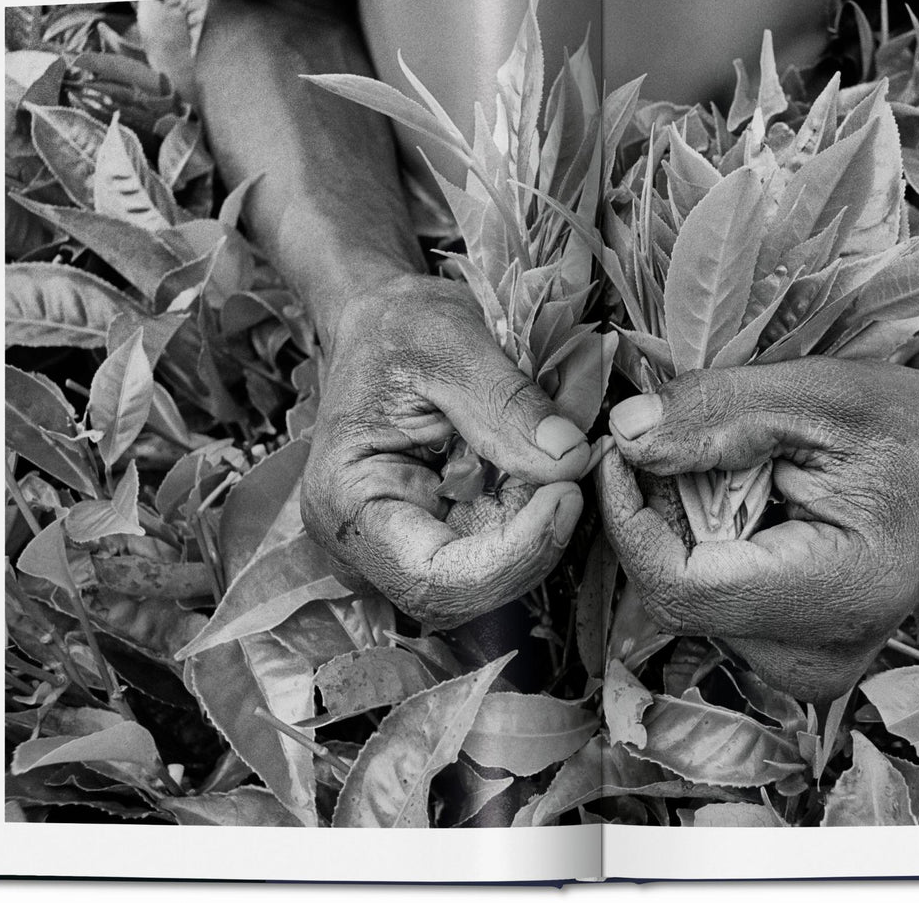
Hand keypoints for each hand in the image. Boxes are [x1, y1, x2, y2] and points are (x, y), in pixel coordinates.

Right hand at [302, 275, 589, 628]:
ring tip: (552, 456)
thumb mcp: (451, 343)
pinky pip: (498, 550)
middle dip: (534, 542)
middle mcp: (366, 544)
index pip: (432, 579)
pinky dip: (533, 514)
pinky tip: (540, 467)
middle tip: (573, 472)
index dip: (510, 556)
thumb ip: (508, 403)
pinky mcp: (441, 536)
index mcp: (346, 505)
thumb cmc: (397, 327)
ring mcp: (404, 546)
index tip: (565, 495)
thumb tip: (569, 460)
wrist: (383, 325)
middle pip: (466, 592)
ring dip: (538, 528)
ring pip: (491, 578)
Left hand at [597, 357, 918, 702]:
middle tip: (683, 439)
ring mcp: (809, 669)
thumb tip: (623, 436)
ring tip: (734, 469)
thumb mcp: (821, 393)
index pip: (678, 585)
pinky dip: (705, 546)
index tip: (619, 449)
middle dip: (658, 512)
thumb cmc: (912, 421)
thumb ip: (718, 414)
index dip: (629, 516)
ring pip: (687, 602)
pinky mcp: (796, 659)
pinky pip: (713, 606)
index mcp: (839, 597)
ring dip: (681, 526)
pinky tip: (746, 504)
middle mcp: (820, 658)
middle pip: (676, 595)